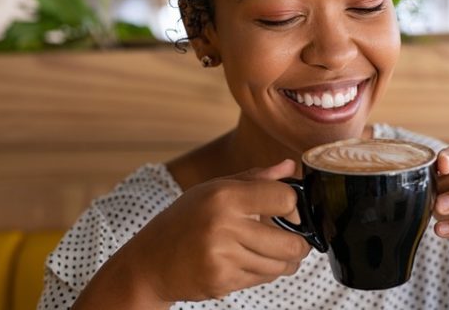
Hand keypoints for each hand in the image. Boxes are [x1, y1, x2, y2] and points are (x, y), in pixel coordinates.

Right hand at [120, 159, 310, 303]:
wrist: (150, 260)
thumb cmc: (185, 220)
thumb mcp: (214, 189)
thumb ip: (255, 179)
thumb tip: (290, 166)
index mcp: (225, 196)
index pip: (285, 198)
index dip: (294, 207)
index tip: (289, 212)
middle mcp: (224, 225)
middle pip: (290, 243)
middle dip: (299, 244)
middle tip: (294, 240)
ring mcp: (222, 257)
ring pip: (280, 266)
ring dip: (284, 262)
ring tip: (273, 253)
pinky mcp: (221, 281)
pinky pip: (262, 280)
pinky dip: (263, 273)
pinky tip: (249, 262)